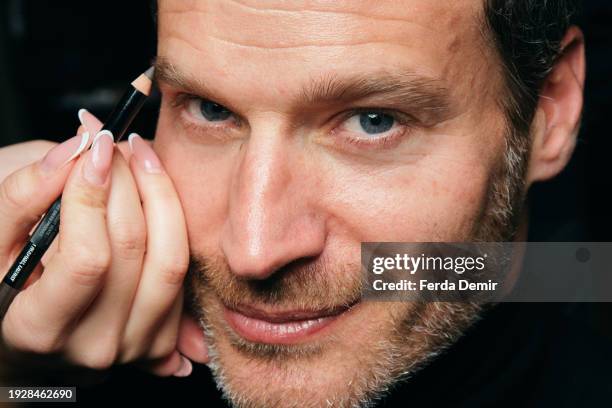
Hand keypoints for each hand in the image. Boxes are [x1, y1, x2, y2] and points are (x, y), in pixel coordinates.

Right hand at [0, 110, 207, 376]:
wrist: (29, 337)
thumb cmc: (5, 283)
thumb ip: (23, 195)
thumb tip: (75, 150)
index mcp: (39, 331)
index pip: (88, 259)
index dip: (92, 195)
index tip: (91, 145)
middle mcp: (94, 347)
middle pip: (133, 250)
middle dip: (126, 180)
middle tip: (111, 143)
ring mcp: (135, 345)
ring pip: (172, 260)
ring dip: (160, 194)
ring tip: (138, 156)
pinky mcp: (163, 336)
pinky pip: (184, 270)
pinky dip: (173, 220)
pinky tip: (151, 189)